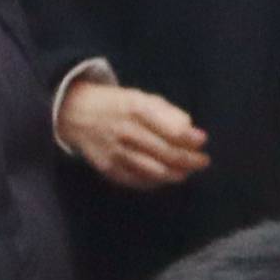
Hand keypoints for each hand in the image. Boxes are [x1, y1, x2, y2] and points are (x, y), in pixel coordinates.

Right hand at [54, 74, 210, 187]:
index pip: (169, 128)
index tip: (203, 141)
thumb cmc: (117, 105)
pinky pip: (138, 180)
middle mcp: (125, 131)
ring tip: (188, 171)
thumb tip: (191, 129)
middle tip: (203, 161)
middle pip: (165, 153)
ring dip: (176, 174)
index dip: (189, 138)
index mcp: (135, 109)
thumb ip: (167, 112)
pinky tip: (166, 177)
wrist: (76, 113)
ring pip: (154, 171)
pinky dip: (156, 182)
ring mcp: (116, 152)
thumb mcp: (141, 98)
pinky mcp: (108, 168)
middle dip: (189, 160)